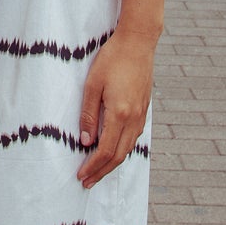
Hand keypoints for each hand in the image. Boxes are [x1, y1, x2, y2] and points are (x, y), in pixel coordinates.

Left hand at [77, 30, 155, 186]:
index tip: (81, 176)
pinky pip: (133, 137)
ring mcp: (141, 114)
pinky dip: (122, 149)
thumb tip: (85, 141)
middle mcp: (134, 118)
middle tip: (87, 182)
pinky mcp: (144, 109)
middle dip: (102, 171)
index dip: (93, 167)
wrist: (138, 42)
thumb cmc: (112, 59)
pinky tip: (113, 150)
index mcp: (120, 114)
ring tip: (98, 170)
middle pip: (118, 156)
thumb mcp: (93, 85)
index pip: (105, 151)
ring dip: (112, 163)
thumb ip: (89, 115)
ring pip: (128, 148)